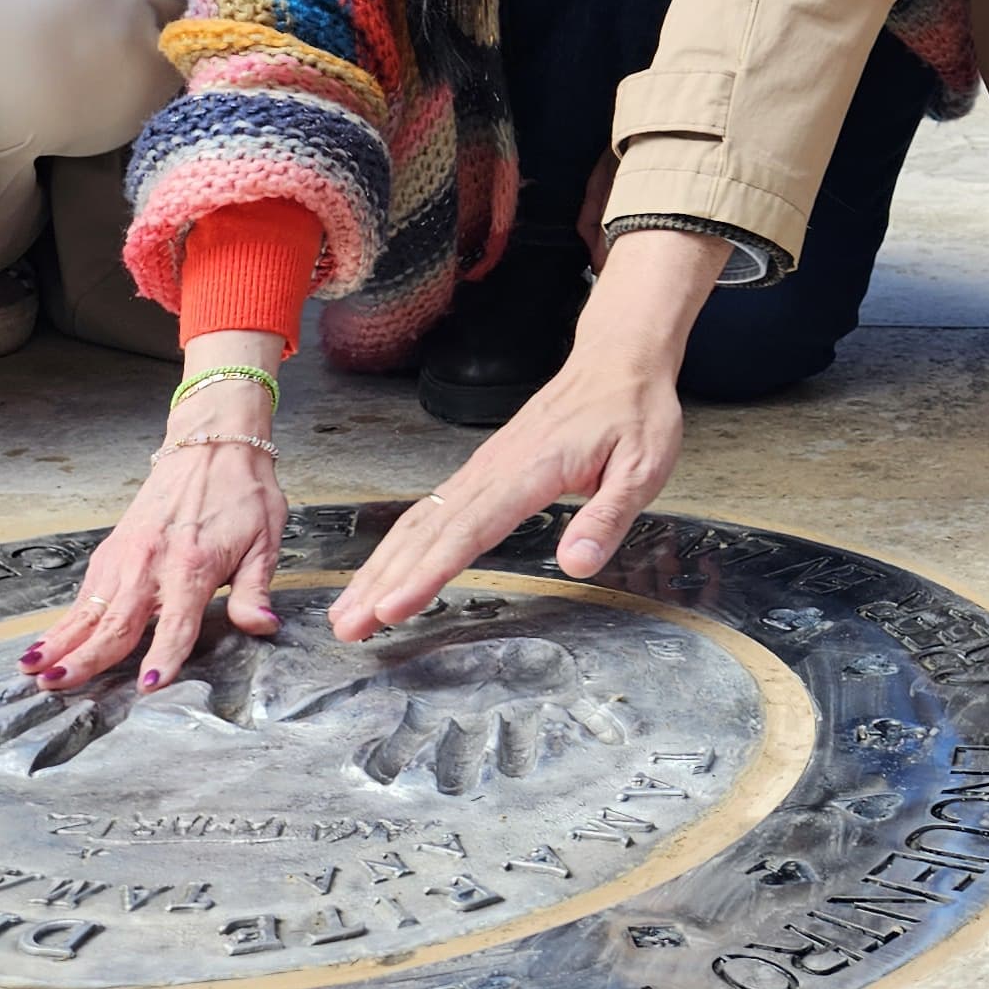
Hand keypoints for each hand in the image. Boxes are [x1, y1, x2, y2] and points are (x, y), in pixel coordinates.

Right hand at [25, 335, 288, 692]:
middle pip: (115, 621)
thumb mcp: (266, 540)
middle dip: (86, 657)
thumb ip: (256, 590)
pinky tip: (44, 644)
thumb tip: (264, 628)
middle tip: (57, 685)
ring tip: (33, 670)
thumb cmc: (243, 493)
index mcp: (194, 565)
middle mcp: (151, 563)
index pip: (178, 622)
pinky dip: (63, 621)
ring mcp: (126, 555)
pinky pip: (84, 593)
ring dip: (60, 641)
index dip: (165, 655)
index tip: (150, 686)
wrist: (213, 444)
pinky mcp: (113, 549)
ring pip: (88, 609)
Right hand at [328, 229, 728, 638]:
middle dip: (381, 581)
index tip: (391, 608)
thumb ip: (608, 517)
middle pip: (425, 532)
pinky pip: (430, 512)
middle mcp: (492, 470)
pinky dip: (399, 546)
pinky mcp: (481, 471)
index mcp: (529, 472)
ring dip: (378, 567)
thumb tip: (576, 565)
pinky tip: (383, 571)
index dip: (427, 574)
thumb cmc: (632, 413)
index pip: (468, 532)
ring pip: (418, 523)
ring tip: (348, 611)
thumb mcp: (643, 467)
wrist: (616, 361)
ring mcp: (481, 469)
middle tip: (345, 627)